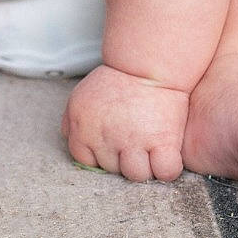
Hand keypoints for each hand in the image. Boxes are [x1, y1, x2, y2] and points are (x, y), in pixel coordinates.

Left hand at [62, 63, 188, 181]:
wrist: (148, 62)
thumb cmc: (117, 79)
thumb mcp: (82, 96)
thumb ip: (71, 121)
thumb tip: (70, 140)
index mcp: (83, 129)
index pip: (87, 162)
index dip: (101, 155)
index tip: (113, 143)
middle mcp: (105, 138)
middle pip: (113, 171)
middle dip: (123, 158)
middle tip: (134, 137)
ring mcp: (134, 141)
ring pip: (138, 175)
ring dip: (146, 165)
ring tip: (150, 147)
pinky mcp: (162, 141)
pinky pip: (166, 171)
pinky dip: (168, 167)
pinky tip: (167, 153)